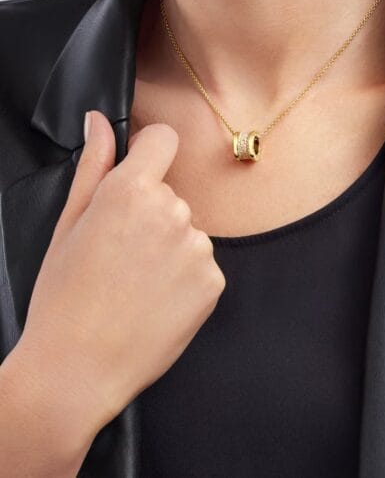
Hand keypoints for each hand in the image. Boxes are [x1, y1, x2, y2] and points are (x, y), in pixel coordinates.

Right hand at [14, 110, 225, 438]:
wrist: (78, 369)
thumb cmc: (63, 296)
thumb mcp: (69, 224)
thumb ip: (93, 165)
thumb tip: (99, 121)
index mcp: (131, 191)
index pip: (163, 139)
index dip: (150, 151)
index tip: (140, 171)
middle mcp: (173, 212)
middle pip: (171, 194)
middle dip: (150, 214)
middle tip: (120, 255)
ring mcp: (197, 248)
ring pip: (187, 231)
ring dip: (168, 248)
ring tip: (136, 284)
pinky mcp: (214, 282)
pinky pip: (201, 264)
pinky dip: (184, 278)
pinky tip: (155, 301)